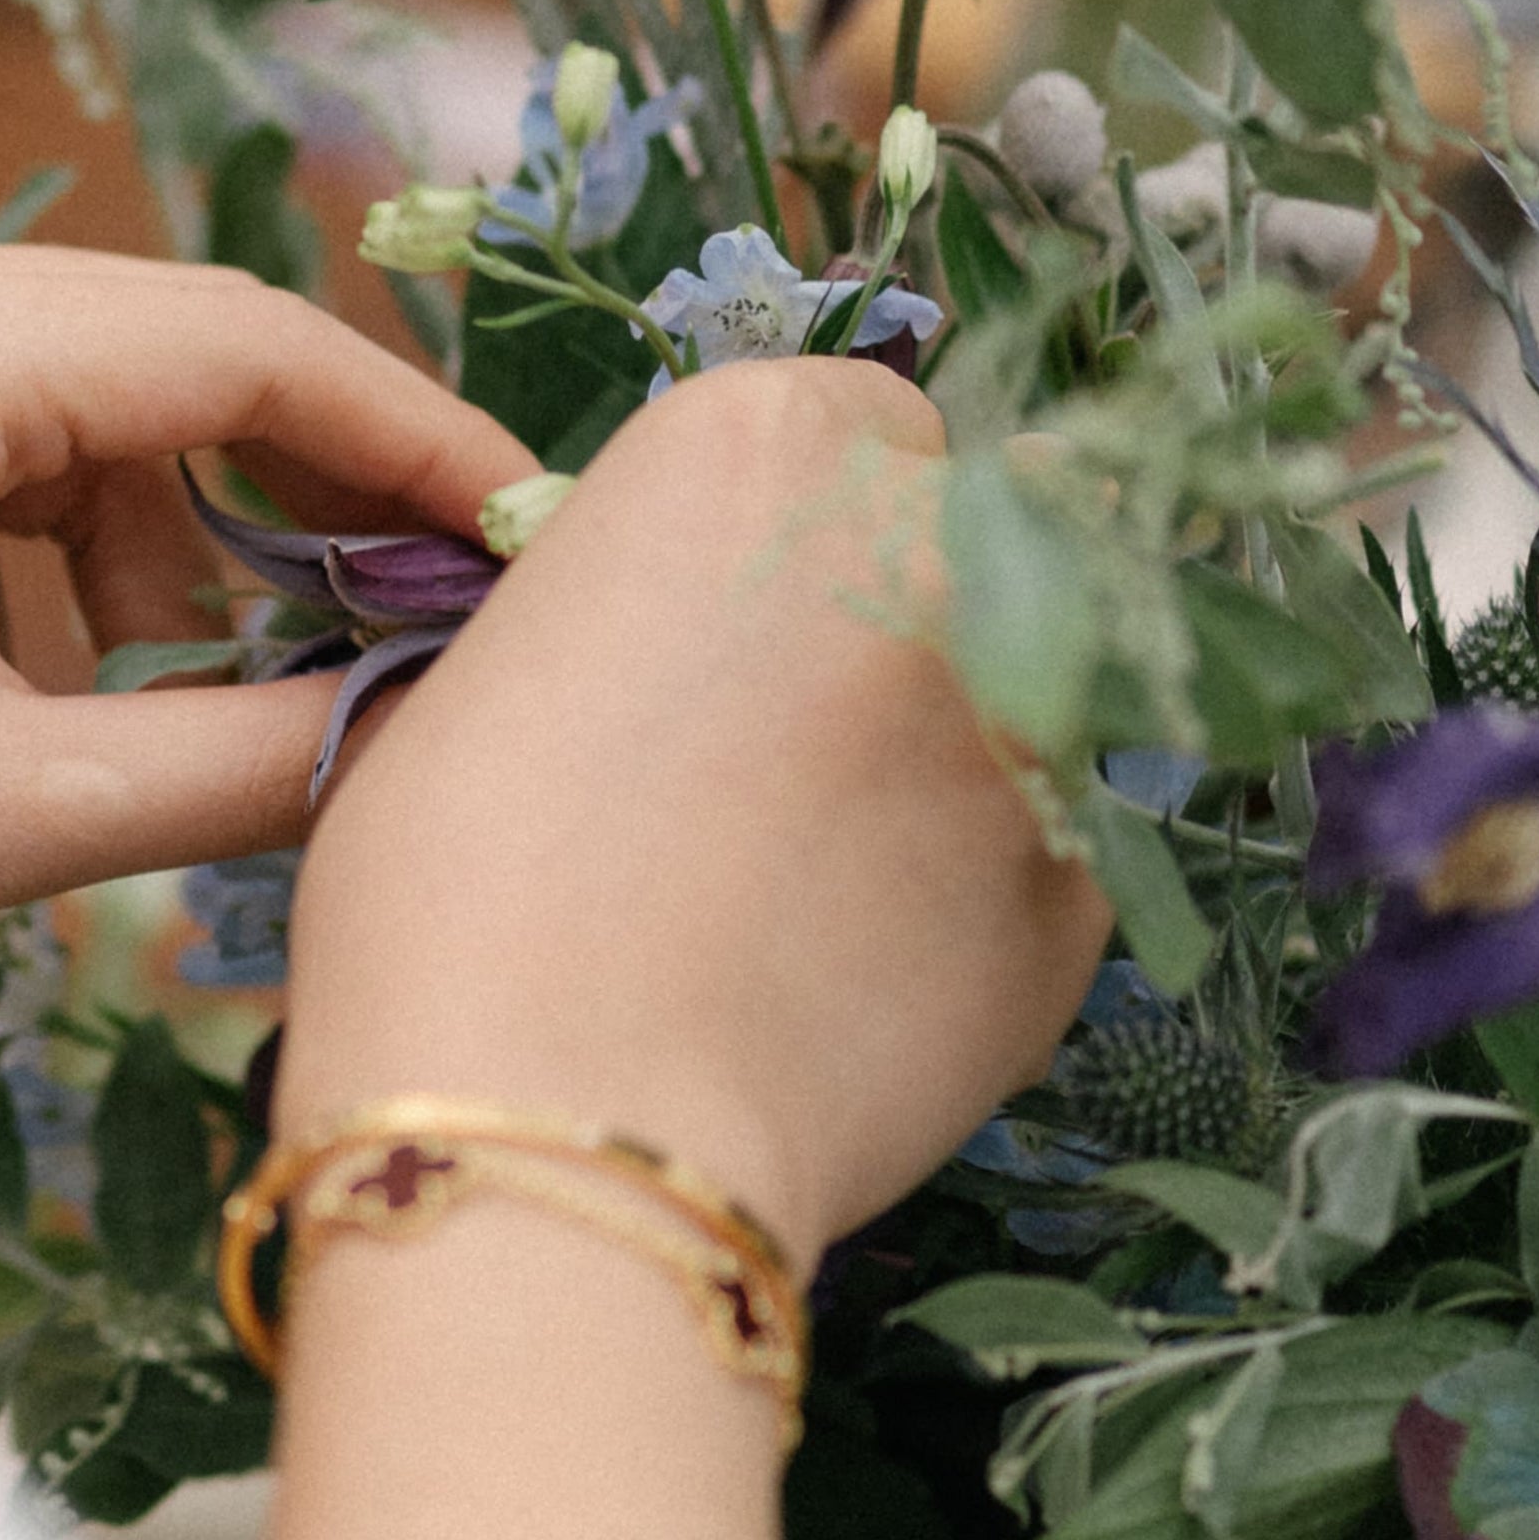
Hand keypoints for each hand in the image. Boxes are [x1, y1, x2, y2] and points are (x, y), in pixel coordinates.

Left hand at [0, 229, 527, 1010]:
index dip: (407, 444)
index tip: (531, 542)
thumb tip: (425, 730)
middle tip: (409, 636)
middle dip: (294, 494)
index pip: (240, 342)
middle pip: (162, 348)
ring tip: (189, 709)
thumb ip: (239, 754)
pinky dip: (47, 541)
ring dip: (159, 537)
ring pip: (67, 394)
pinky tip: (54, 683)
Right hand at [277, 356, 1106, 1258]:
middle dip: (905, 605)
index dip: (799, 516)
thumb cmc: (454, 875)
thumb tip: (702, 637)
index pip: (853, 419)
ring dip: (956, 744)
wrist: (556, 1120)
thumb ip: (652, 594)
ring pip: (1029, 693)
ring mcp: (1034, 717)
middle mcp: (935, 542)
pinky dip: (976, 893)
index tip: (740, 606)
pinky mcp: (1084, 892)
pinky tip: (865, 970)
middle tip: (790, 739)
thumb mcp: (512, 651)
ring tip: (823, 873)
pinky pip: (1044, 853)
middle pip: (973, 528)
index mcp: (766, 440)